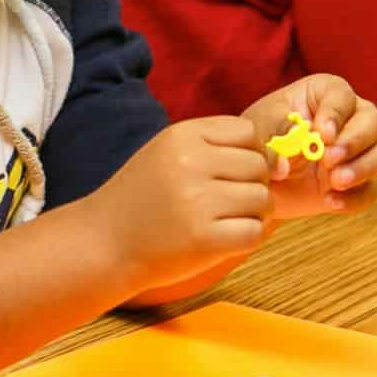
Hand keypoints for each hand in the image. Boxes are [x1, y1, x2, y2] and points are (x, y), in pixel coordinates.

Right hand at [83, 116, 275, 286]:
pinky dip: (249, 238)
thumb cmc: (141, 199)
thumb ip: (212, 147)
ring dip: (254, 213)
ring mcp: (198, 202)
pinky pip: (255, 232)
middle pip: (259, 166)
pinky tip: (227, 239)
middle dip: (254, 185)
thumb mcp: (167, 153)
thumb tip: (274, 155)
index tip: (232, 173)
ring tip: (227, 220)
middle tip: (231, 202)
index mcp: (182, 136)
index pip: (248, 133)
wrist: (102, 243)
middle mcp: (191, 164)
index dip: (248, 154)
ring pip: (262, 200)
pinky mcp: (204, 239)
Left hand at [240, 74, 376, 216]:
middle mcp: (350, 117)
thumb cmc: (261, 140)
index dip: (336, 113)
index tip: (322, 134)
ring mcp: (358, 151)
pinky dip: (355, 198)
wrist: (258, 180)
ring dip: (363, 168)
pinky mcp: (358, 182)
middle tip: (330, 159)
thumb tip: (283, 161)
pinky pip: (371, 189)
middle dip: (356, 141)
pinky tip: (330, 202)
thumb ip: (272, 134)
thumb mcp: (257, 130)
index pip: (342, 96)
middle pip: (373, 121)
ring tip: (335, 182)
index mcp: (324, 94)